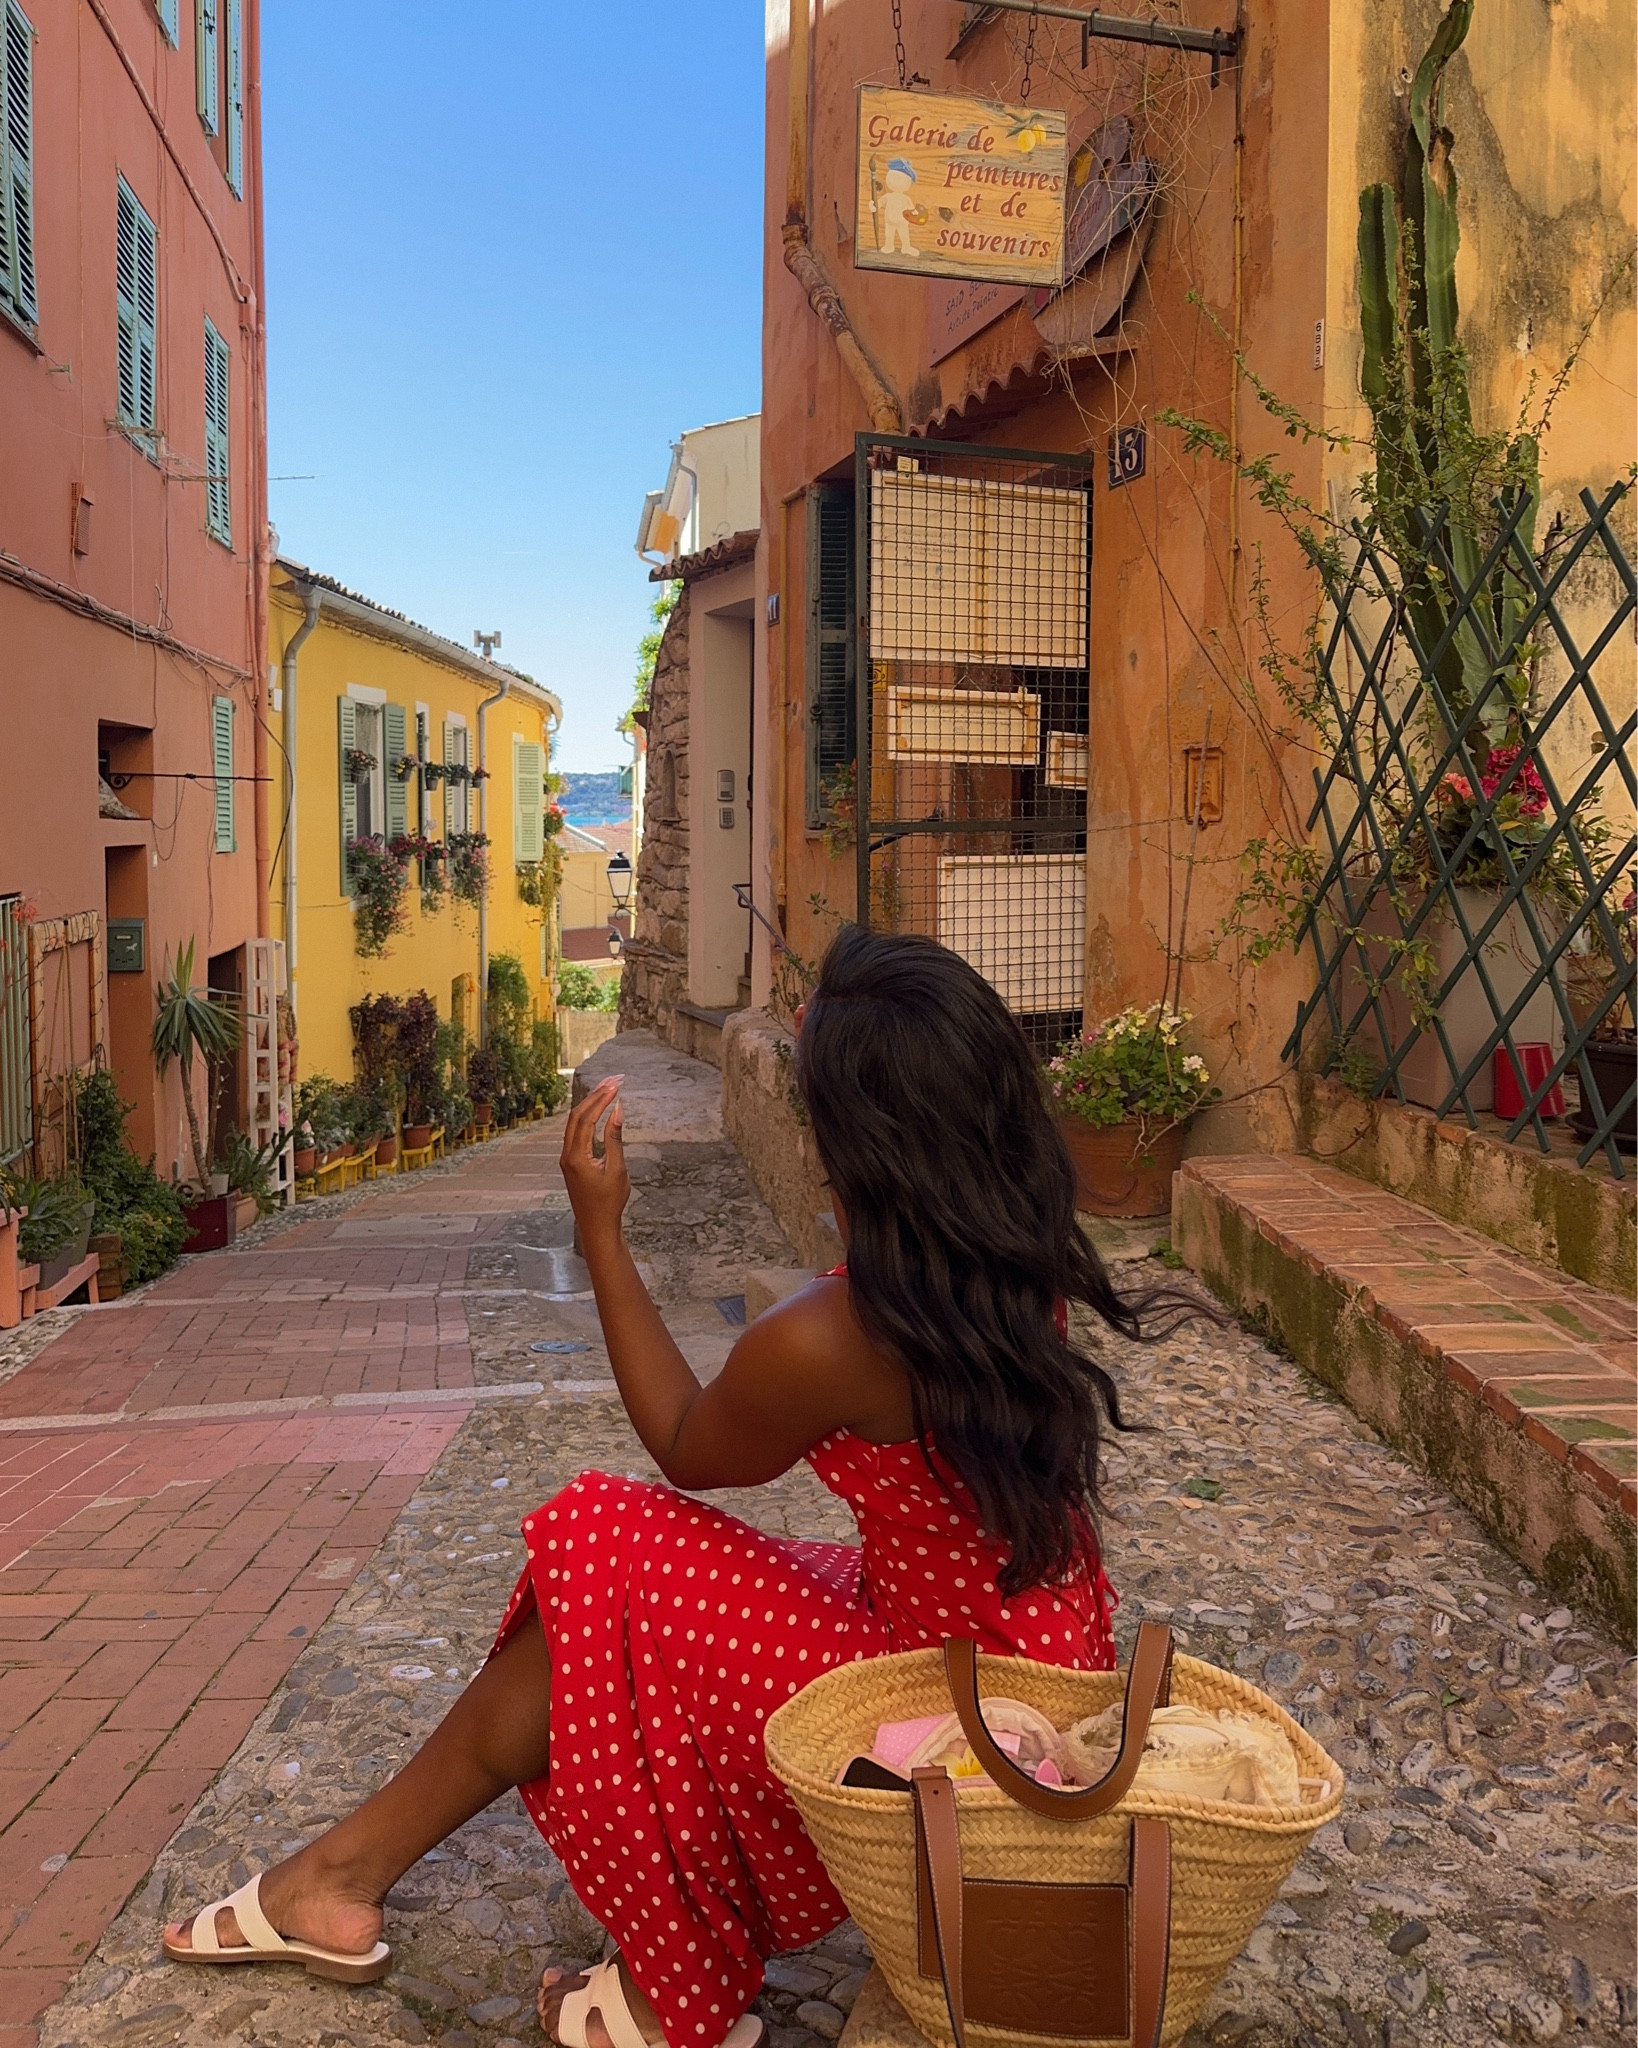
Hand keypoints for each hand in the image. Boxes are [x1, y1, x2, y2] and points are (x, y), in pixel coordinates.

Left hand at [561, 1077, 629, 1247]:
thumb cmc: (609, 1203)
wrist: (597, 1226)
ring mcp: (567, 1158)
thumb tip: (616, 1111)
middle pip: (576, 1116)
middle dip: (594, 1096)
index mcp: (576, 1157)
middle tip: (613, 1081)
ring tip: (607, 1089)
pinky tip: (599, 1110)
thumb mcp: (617, 1170)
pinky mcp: (571, 1162)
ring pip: (574, 1123)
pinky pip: (576, 1133)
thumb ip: (615, 1139)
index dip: (601, 1100)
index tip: (615, 1086)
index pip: (586, 1119)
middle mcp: (567, 1155)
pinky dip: (587, 1118)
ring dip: (590, 1105)